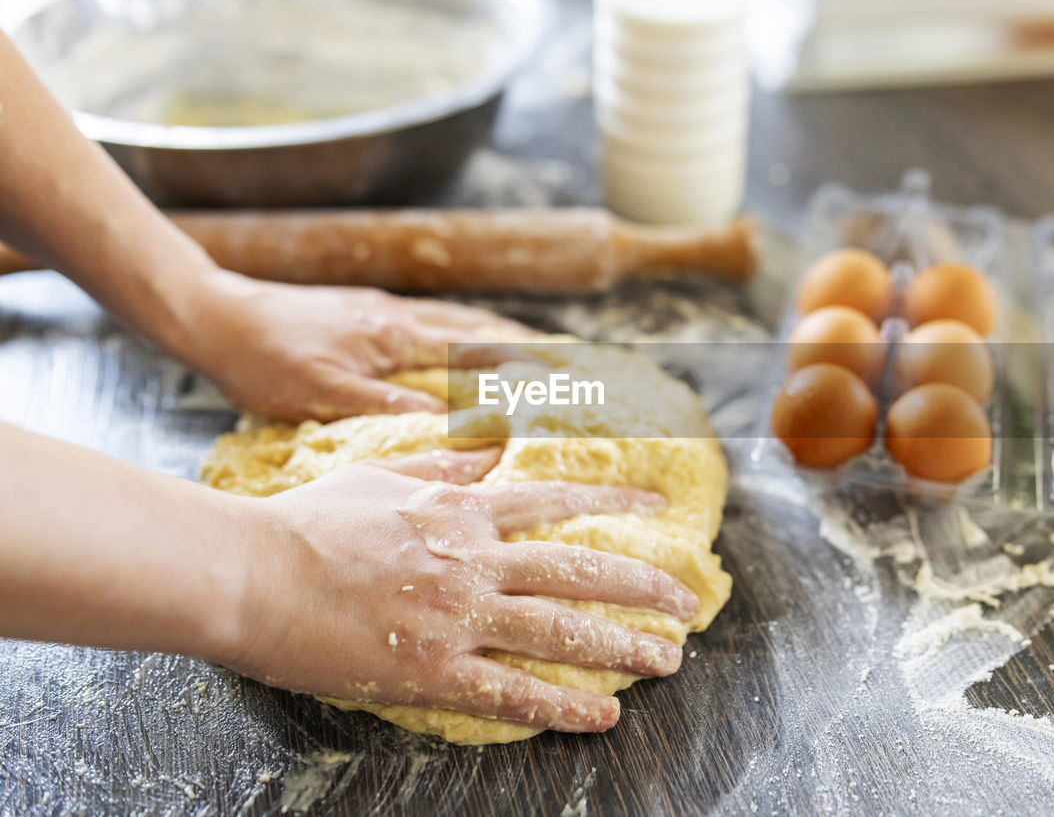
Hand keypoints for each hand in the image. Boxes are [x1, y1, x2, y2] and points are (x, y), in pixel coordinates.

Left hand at [179, 271, 537, 421]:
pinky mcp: (365, 312)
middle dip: (531, 344)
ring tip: (539, 349)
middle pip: (480, 327)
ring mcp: (383, 311)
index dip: (527, 364)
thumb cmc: (262, 359)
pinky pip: (433, 321)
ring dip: (503, 334)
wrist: (214, 315)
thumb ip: (389, 409)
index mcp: (395, 337)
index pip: (477, 350)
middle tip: (577, 359)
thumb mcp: (322, 394)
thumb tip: (451, 425)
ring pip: (458, 320)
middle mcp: (398, 317)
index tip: (571, 376)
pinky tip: (466, 342)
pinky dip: (466, 331)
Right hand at [222, 449, 698, 732]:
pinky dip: (565, 705)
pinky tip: (605, 716)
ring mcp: (457, 616)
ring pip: (562, 629)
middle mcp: (473, 559)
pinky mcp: (433, 670)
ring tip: (670, 660)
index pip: (555, 500)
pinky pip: (514, 691)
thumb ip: (441, 470)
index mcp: (461, 511)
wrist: (249, 573)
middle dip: (643, 584)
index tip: (658, 505)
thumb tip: (487, 455)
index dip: (614, 501)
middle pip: (579, 568)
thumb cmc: (307, 523)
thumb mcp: (378, 476)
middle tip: (686, 600)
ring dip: (625, 646)